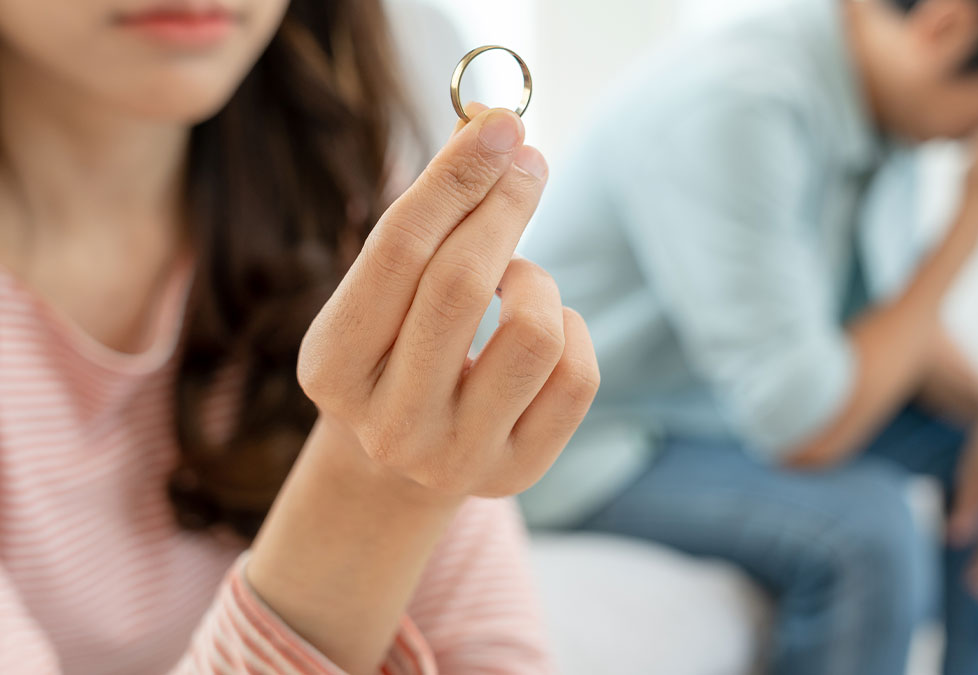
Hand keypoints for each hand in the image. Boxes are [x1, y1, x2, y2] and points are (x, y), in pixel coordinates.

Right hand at [296, 105, 599, 500]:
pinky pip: (577, 376)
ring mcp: (455, 457)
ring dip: (537, 279)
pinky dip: (572, 329)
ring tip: (518, 279)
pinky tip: (544, 327)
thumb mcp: (381, 290)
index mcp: (332, 366)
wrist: (398, 462)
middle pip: (463, 285)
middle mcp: (388, 422)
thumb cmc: (392, 348)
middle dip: (506, 205)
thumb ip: (426, 217)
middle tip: (528, 162)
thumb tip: (497, 131)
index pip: (399, 250)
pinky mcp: (517, 473)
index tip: (501, 126)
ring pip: (535, 334)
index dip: (456, 178)